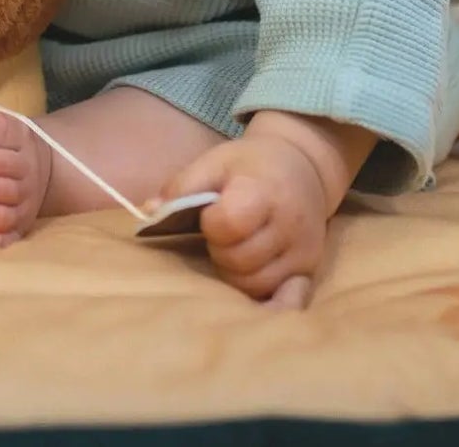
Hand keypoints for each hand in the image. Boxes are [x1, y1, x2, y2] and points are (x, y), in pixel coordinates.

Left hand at [153, 131, 327, 308]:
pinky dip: (263, 293)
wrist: (303, 165)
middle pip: (240, 261)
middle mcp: (289, 224)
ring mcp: (303, 250)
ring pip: (256, 284)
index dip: (211, 224)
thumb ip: (181, 186)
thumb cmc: (250, 164)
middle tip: (221, 234)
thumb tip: (147, 211)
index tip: (211, 213)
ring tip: (236, 248)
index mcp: (263, 191)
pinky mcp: (310, 269)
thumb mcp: (215, 161)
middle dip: (220, 251)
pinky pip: (283, 297)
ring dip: (236, 273)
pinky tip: (254, 277)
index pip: (229, 225)